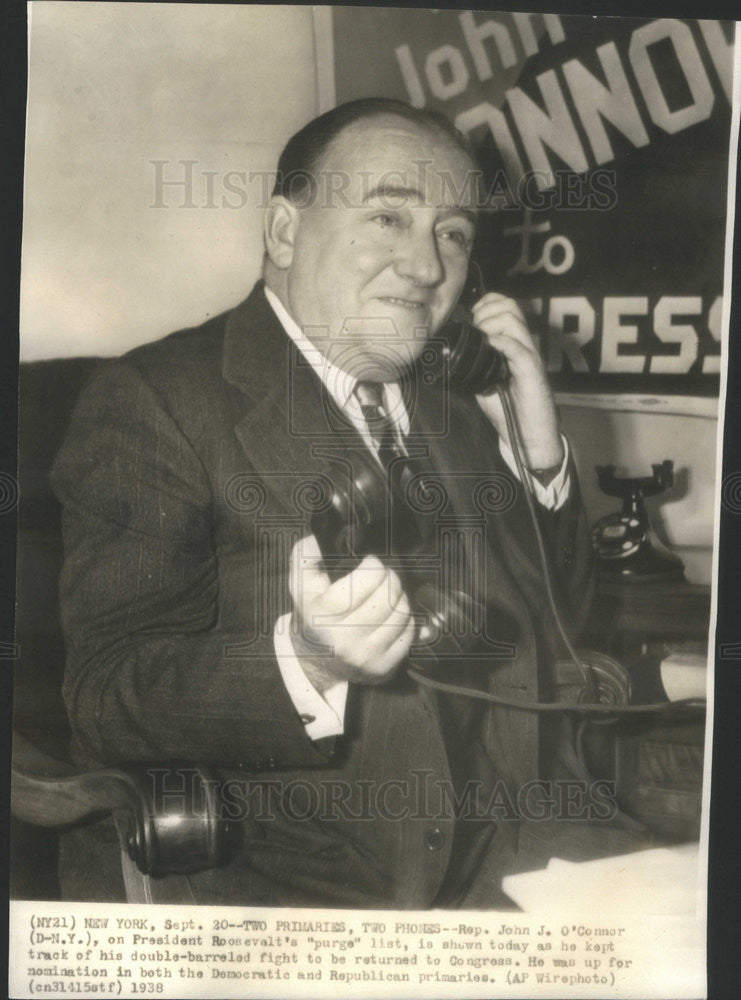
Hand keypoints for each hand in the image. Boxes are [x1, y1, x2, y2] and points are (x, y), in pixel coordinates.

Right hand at [288, 535, 414, 691]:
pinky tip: (390, 615)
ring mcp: (364, 656)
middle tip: (385, 575)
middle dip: (390, 578)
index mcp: (322, 614)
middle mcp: (342, 639)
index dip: (374, 566)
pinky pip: (408, 633)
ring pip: (401, 612)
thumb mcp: (301, 584)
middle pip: (387, 596)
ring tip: (388, 593)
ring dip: (399, 597)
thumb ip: (304, 557)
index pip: (365, 581)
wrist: (315, 661)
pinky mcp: (382, 669)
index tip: (371, 563)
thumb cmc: (313, 613)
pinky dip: (404, 619)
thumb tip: (315, 538)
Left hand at [470, 293, 562, 470]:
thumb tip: (451, 353)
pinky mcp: (532, 370)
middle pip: (509, 306)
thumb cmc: (509, 410)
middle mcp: (523, 345)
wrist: (529, 436)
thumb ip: (473, 365)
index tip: (471, 317)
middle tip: (474, 331)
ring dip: (490, 325)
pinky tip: (490, 349)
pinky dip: (500, 343)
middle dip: (485, 312)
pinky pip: (517, 347)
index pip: (505, 305)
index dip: (487, 303)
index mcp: (514, 344)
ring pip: (513, 320)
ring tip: (482, 341)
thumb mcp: (483, 383)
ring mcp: (529, 355)